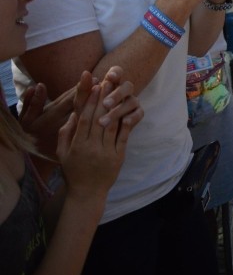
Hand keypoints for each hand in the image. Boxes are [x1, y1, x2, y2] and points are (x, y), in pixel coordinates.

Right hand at [19, 68, 137, 160]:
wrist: (87, 192)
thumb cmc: (73, 171)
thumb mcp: (62, 153)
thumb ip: (65, 133)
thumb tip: (73, 113)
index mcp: (77, 145)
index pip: (84, 119)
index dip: (90, 102)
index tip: (94, 87)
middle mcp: (91, 148)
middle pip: (99, 118)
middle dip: (103, 98)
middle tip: (108, 82)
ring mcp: (106, 152)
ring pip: (111, 126)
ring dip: (115, 107)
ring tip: (118, 93)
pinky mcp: (118, 157)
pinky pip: (123, 137)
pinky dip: (126, 123)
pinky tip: (128, 111)